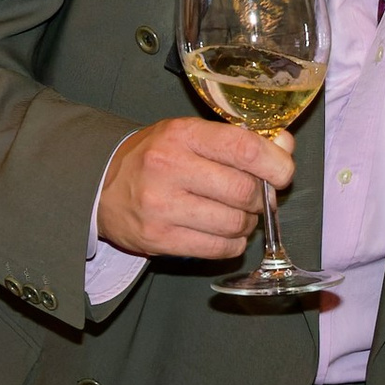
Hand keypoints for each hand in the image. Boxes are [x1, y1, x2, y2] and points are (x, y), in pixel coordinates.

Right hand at [96, 116, 295, 261]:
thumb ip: (238, 139)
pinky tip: (222, 232)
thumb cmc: (154, 157)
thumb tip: (285, 147)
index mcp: (181, 135)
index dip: (276, 164)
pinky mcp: (158, 239)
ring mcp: (162, 207)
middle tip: (254, 196)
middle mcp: (169, 168)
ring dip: (247, 223)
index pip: (244, 148)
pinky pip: (219, 250)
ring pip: (236, 224)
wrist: (99, 185)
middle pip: (244, 191)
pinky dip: (232, 244)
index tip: (282, 172)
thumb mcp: (190, 135)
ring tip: (235, 215)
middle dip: (261, 198)